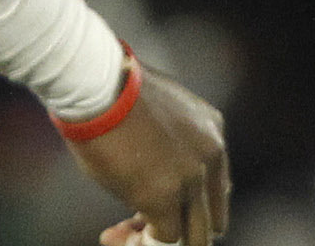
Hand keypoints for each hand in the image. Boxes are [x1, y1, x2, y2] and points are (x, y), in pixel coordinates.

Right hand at [78, 66, 230, 245]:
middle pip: (210, 218)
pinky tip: (115, 234)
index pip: (215, 188)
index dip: (187, 205)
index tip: (156, 203)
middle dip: (179, 228)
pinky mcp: (163, 199)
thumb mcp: (161, 110)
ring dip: (160, 241)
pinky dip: (139, 243)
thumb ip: (172, 139)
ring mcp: (189, 180)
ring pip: (192, 236)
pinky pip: (163, 240)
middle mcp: (209, 156)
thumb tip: (155, 165)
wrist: (99, 84)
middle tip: (139, 226)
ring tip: (123, 235)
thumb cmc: (117, 90)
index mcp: (212, 131)